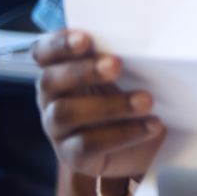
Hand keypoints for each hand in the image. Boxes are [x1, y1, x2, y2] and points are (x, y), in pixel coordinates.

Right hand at [33, 30, 163, 178]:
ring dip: (109, 105)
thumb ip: (124, 58)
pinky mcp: (73, 155)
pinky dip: (123, 134)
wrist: (144, 146)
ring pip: (67, 113)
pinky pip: (88, 145)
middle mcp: (52, 98)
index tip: (85, 39)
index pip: (44, 53)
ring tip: (146, 101)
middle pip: (51, 81)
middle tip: (116, 65)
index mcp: (60, 70)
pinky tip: (151, 126)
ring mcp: (58, 129)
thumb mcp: (129, 74)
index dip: (58, 44)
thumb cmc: (131, 97)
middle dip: (83, 71)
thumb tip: (151, 41)